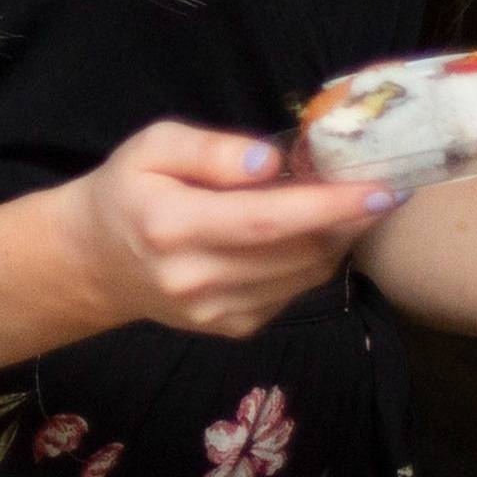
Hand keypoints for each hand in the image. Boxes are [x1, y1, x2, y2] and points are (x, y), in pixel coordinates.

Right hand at [59, 122, 391, 340]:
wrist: (94, 261)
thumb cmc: (128, 190)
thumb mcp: (153, 146)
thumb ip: (211, 150)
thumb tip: (271, 162)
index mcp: (171, 226)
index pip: (266, 220)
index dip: (330, 206)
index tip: (382, 189)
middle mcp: (194, 279)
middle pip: (297, 254)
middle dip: (349, 221)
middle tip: (377, 185)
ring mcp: (214, 313)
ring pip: (304, 278)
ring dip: (337, 241)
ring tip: (346, 205)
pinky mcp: (230, 329)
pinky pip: (291, 294)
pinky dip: (312, 262)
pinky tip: (307, 235)